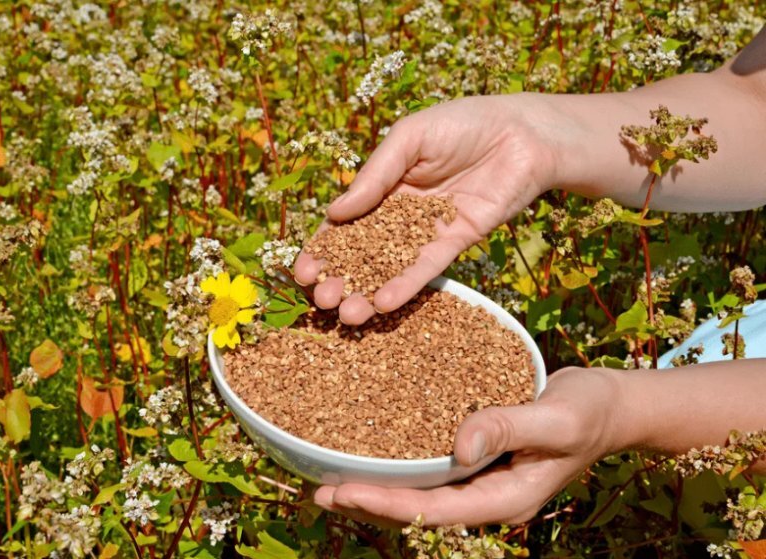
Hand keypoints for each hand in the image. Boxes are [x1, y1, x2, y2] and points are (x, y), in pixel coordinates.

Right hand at [295, 95, 559, 323]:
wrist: (523, 132)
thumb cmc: (463, 122)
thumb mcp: (409, 139)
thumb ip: (375, 176)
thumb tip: (334, 213)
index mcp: (382, 186)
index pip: (344, 223)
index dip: (322, 248)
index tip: (303, 272)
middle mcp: (400, 213)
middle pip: (362, 252)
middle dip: (340, 277)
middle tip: (322, 300)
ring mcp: (427, 229)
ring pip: (391, 266)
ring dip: (367, 290)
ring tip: (347, 314)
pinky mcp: (456, 241)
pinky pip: (427, 268)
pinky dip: (407, 286)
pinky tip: (384, 304)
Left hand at [313, 367, 625, 526]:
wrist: (611, 405)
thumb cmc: (590, 411)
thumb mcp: (556, 418)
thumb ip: (508, 427)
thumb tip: (459, 446)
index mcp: (507, 497)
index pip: (436, 510)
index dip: (388, 504)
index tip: (345, 492)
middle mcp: (490, 495)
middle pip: (421, 509)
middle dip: (371, 503)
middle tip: (320, 492)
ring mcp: (485, 480)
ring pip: (423, 493)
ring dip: (380, 487)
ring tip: (332, 479)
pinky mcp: (482, 459)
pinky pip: (435, 469)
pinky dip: (402, 464)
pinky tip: (375, 449)